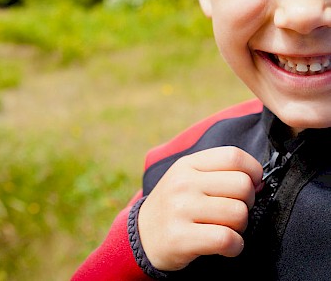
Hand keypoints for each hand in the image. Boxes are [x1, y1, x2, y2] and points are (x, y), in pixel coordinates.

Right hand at [138, 146, 262, 271]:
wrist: (142, 235)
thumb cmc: (176, 204)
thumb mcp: (189, 177)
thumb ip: (220, 172)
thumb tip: (259, 180)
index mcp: (189, 164)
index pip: (234, 156)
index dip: (253, 170)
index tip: (253, 184)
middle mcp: (184, 183)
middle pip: (242, 185)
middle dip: (248, 202)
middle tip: (235, 210)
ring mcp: (180, 209)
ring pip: (238, 213)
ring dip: (241, 226)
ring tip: (227, 227)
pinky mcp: (181, 238)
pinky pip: (226, 239)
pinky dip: (235, 246)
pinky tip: (227, 246)